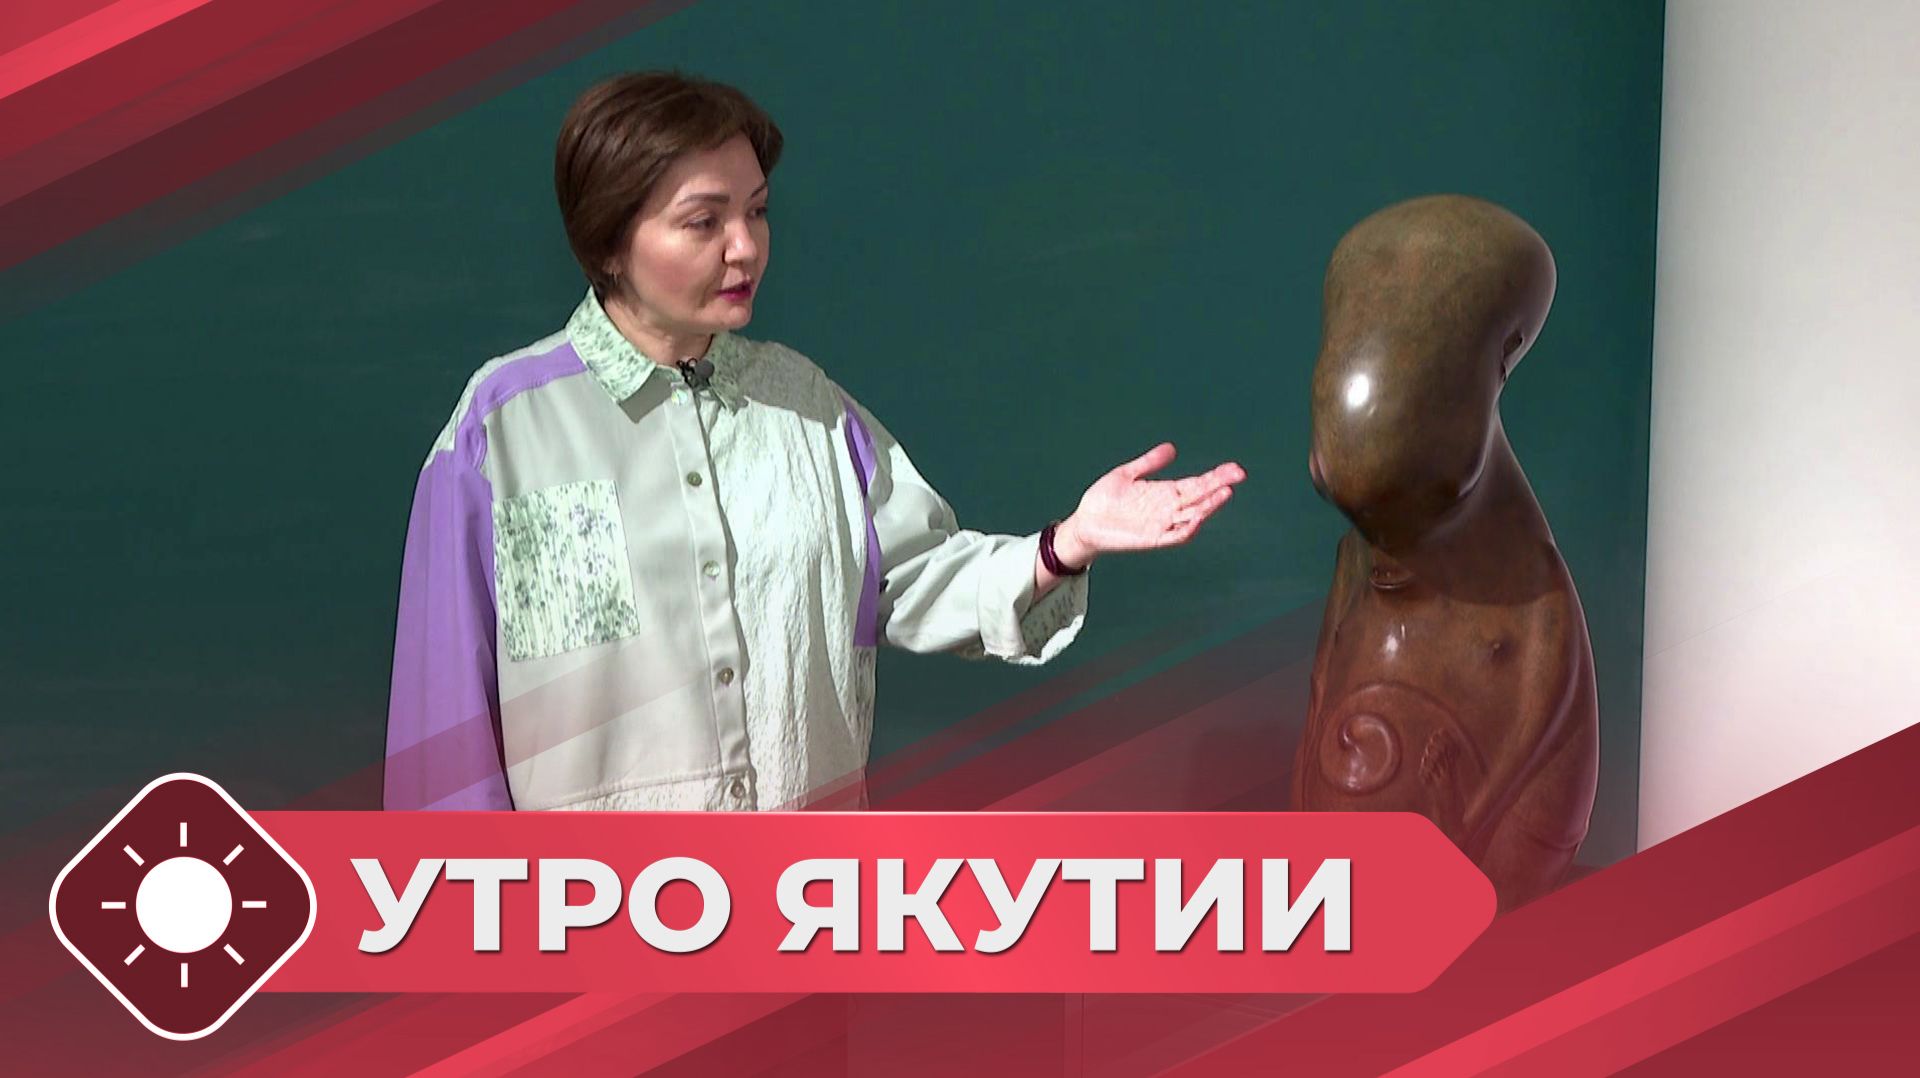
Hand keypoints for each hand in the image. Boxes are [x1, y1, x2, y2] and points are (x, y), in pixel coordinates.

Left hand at [1054, 443, 1245, 564]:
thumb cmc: (1103, 500)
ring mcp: (1161, 524)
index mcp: (1164, 493)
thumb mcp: (1127, 474)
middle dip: (1219, 486)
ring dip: (1209, 506)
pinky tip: (1198, 517)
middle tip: (1239, 474)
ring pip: (1192, 516)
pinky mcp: (1152, 539)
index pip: (1196, 484)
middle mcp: (1167, 509)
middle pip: (1200, 497)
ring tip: (1224, 492)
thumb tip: (1172, 448)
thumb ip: (1149, 462)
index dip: (1215, 476)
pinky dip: (1188, 527)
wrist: (1083, 523)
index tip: (1234, 468)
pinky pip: (1175, 536)